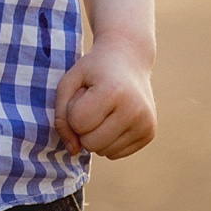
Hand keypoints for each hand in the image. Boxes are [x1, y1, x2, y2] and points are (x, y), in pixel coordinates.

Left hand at [53, 36, 155, 158]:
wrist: (129, 57)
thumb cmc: (94, 70)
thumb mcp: (69, 83)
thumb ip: (61, 118)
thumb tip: (73, 152)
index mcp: (113, 91)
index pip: (78, 124)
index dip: (74, 110)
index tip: (86, 92)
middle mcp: (134, 109)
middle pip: (90, 143)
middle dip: (85, 127)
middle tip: (96, 102)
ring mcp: (145, 123)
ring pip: (103, 151)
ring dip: (97, 134)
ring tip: (107, 109)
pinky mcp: (150, 133)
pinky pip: (115, 153)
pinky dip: (110, 139)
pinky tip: (117, 118)